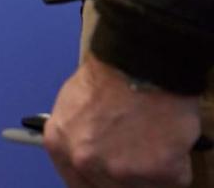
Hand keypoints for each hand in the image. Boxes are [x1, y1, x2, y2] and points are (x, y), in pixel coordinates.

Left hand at [45, 53, 201, 186]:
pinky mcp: (158, 172)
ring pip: (140, 184)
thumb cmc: (110, 74)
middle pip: (108, 186)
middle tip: (137, 152)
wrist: (143, 62)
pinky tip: (167, 136)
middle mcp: (85, 162)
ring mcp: (121, 171)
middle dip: (124, 172)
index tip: (109, 177)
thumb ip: (76, 135)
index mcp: (60, 145)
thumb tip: (87, 151)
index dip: (97, 178)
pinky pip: (173, 176)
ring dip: (150, 166)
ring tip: (152, 136)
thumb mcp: (73, 103)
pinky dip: (175, 160)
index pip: (77, 182)